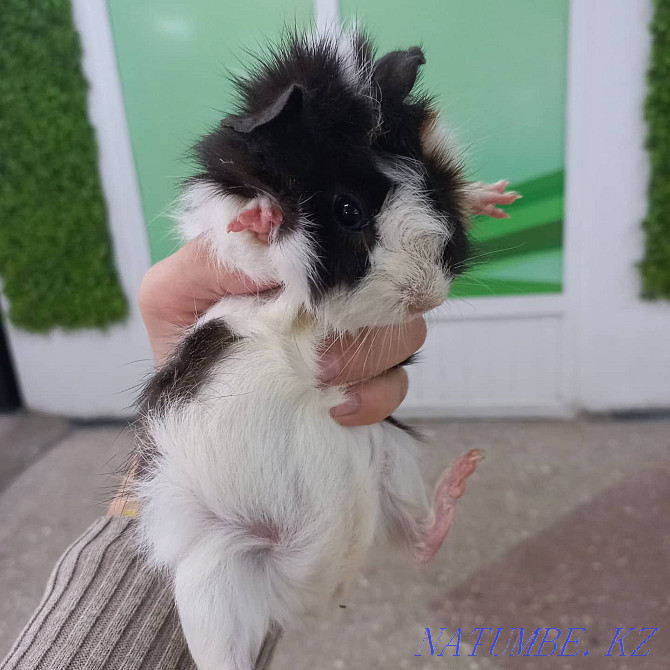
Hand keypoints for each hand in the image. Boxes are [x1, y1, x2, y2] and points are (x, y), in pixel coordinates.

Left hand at [138, 236, 425, 427]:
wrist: (195, 409)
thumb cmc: (182, 343)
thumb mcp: (172, 293)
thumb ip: (212, 260)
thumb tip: (278, 250)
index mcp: (295, 260)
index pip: (346, 238)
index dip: (346, 263)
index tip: (316, 298)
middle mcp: (333, 291)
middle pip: (387, 286)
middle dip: (357, 325)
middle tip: (316, 357)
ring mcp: (355, 335)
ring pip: (406, 332)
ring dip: (367, 361)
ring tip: (321, 382)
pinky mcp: (365, 381)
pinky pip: (396, 384)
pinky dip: (372, 398)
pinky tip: (335, 409)